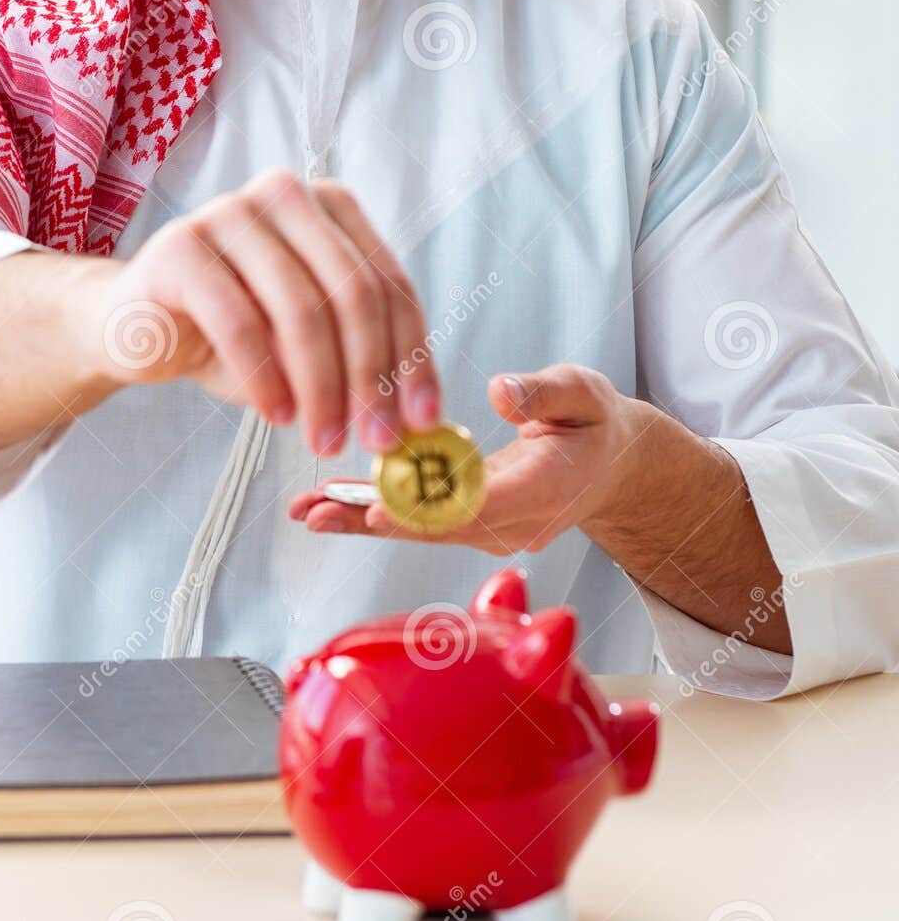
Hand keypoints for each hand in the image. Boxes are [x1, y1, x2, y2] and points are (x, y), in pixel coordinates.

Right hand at [77, 166, 440, 456]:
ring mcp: (229, 212)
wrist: (138, 326)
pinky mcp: (180, 246)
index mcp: (330, 206)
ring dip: (321, 386)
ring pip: (300, 308)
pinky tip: (277, 415)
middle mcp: (284, 194)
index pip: (390, 284)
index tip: (421, 422)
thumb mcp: (307, 345)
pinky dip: (265, 377)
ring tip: (324, 438)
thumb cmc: (233, 334)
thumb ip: (359, 360)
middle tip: (375, 439)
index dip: (413, 357)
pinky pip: (239, 321)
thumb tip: (417, 419)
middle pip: (353, 292)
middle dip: (371, 376)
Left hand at [290, 363, 657, 548]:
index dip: (427, 512)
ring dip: (361, 519)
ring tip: (307, 510)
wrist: (612, 466)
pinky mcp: (471, 520)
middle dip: (373, 520)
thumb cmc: (596, 425)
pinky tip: (332, 505)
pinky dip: (375, 511)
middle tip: (317, 512)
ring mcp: (491, 528)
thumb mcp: (585, 393)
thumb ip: (546, 392)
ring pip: (419, 528)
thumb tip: (502, 392)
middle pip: (435, 527)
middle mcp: (515, 522)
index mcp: (547, 490)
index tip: (382, 510)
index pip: (481, 508)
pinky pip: (419, 519)